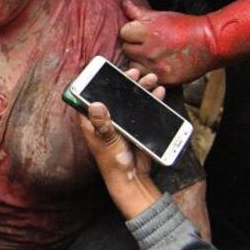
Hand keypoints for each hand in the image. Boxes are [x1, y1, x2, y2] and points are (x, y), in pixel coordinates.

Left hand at [77, 69, 165, 219]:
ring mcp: (120, 121)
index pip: (90, 95)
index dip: (97, 81)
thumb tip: (95, 104)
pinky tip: (158, 92)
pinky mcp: (134, 126)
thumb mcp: (106, 141)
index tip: (108, 70)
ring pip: (129, 99)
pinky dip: (150, 99)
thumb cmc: (112, 162)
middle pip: (114, 93)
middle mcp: (105, 118)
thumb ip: (102, 124)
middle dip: (125, 82)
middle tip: (136, 72)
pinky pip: (142, 108)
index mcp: (91, 120)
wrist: (131, 178)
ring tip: (151, 79)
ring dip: (140, 88)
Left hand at [120, 0, 219, 84]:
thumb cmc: (185, 27)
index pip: (124, 32)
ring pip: (133, 65)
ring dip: (138, 61)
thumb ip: (139, 12)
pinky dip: (148, 72)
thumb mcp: (162, 15)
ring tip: (151, 56)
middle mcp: (149, 50)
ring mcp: (156, 66)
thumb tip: (124, 3)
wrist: (210, 43)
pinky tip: (156, 65)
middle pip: (126, 49)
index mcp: (148, 31)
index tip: (139, 33)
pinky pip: (145, 77)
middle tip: (146, 44)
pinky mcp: (163, 78)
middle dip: (134, 46)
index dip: (131, 32)